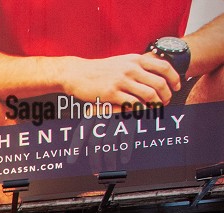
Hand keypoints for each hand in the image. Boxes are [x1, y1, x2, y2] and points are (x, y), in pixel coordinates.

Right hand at [60, 54, 180, 107]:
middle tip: (166, 102)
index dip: (175, 79)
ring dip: (156, 105)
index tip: (176, 87)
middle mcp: (131, 69)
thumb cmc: (100, 70)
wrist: (77, 73)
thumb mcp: (122, 61)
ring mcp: (121, 81)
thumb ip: (139, 65)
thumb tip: (157, 72)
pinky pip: (133, 104)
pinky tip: (141, 112)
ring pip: (149, 95)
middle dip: (166, 96)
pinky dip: (140, 110)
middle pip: (159, 83)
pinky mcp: (111, 94)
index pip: (165, 68)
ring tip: (155, 109)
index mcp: (136, 59)